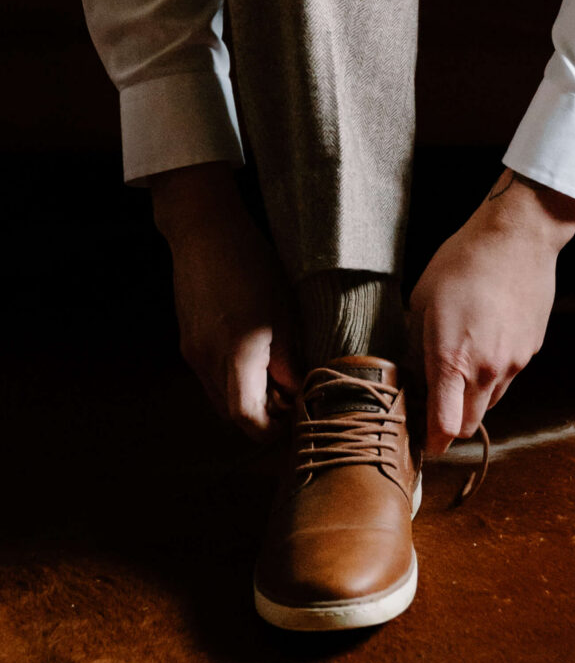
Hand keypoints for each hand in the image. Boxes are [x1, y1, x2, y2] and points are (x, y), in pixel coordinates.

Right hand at [150, 163, 301, 438]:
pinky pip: (211, 377)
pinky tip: (256, 357)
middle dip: (263, 417)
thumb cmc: (252, 264)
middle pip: (232, 415)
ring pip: (221, 397)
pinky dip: (234, 380)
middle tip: (293, 400)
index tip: (295, 422)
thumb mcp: (283, 310)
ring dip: (248, 398)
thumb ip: (288, 358)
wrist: (204, 232)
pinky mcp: (188, 342)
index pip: (247, 419)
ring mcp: (193, 353)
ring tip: (278, 375)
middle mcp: (207, 361)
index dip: (271, 430)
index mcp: (236, 355)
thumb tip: (298, 391)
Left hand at [408, 171, 574, 455]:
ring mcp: (514, 362)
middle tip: (437, 402)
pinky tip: (486, 338)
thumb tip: (413, 374)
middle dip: (453, 423)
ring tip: (463, 362)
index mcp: (452, 361)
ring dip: (474, 397)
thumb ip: (417, 347)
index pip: (444, 427)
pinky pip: (509, 374)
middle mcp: (487, 370)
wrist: (517, 236)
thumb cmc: (462, 262)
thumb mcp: (422, 302)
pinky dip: (495, 371)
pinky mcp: (531, 349)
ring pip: (491, 400)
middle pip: (471, 424)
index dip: (432, 443)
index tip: (423, 443)